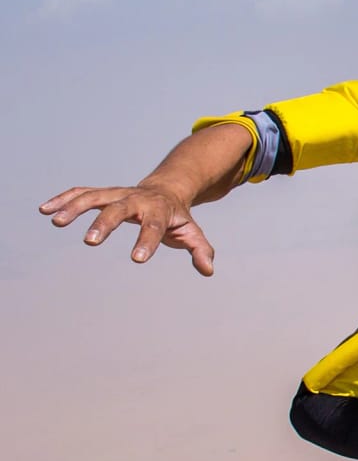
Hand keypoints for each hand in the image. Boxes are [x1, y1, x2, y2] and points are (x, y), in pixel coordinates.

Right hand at [40, 184, 216, 275]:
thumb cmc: (177, 218)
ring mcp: (118, 194)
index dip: (147, 242)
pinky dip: (63, 199)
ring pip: (94, 197)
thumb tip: (208, 270)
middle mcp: (136, 199)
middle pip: (119, 209)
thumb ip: (200, 250)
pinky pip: (81, 194)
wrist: (167, 190)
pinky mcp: (103, 194)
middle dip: (105, 224)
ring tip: (56, 221)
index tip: (137, 260)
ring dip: (75, 207)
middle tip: (90, 242)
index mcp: (160, 211)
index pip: (153, 227)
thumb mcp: (192, 232)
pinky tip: (45, 210)